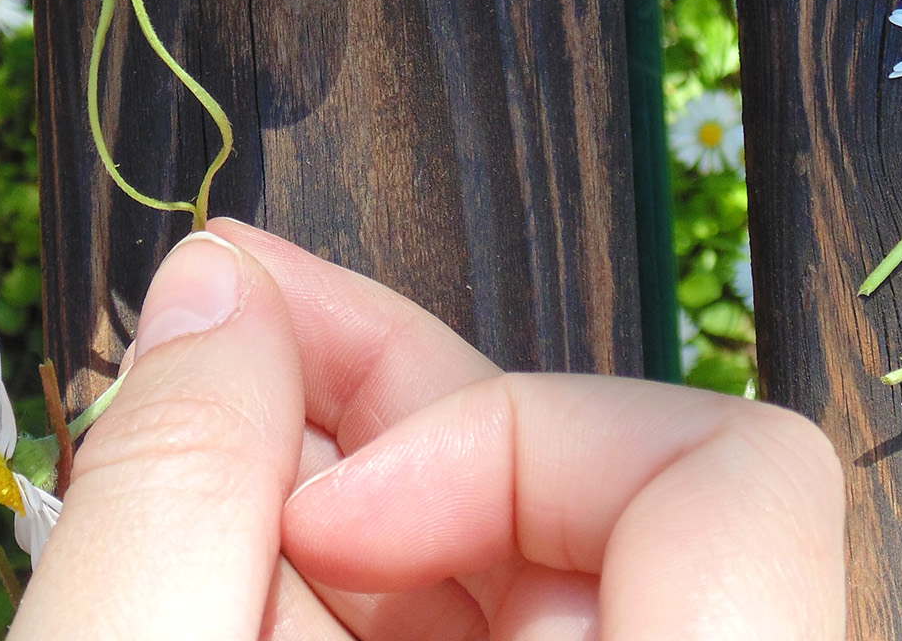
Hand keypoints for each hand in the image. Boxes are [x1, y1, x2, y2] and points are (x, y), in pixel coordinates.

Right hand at [11, 219, 845, 638]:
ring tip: (199, 460)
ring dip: (362, 495)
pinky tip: (249, 559)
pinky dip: (375, 584)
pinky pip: (503, 625)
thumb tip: (211, 293)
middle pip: (618, 499)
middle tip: (213, 355)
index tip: (327, 506)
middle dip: (392, 420)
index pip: (732, 478)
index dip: (514, 432)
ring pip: (546, 565)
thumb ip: (169, 500)